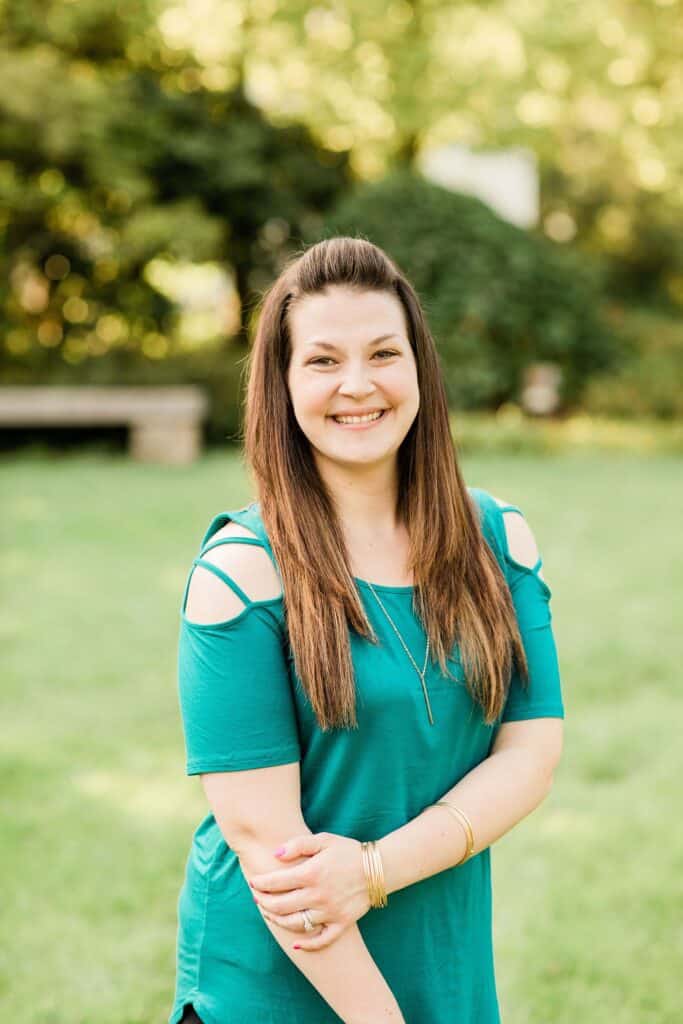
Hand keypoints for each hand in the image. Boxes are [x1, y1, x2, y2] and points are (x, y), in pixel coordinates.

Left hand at [248, 832, 370, 949]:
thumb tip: (276, 854)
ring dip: (278, 920)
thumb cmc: (349, 851)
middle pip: (281, 905)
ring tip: (269, 913)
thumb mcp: (324, 840)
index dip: (261, 883)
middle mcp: (318, 895)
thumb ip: (298, 845)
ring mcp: (329, 912)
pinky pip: (321, 940)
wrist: (379, 868)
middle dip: (263, 902)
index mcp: (311, 873)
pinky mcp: (341, 923)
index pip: (276, 882)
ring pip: (296, 924)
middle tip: (256, 898)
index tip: (254, 882)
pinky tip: (296, 945)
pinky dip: (307, 945)